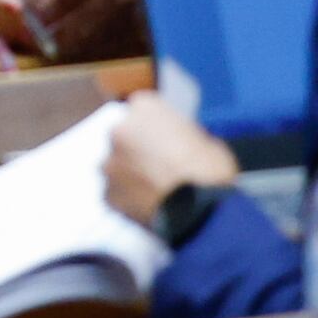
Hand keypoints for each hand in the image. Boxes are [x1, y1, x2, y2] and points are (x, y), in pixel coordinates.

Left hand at [103, 93, 241, 227]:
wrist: (200, 210)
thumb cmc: (210, 171)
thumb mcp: (205, 138)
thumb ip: (181, 134)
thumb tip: (179, 143)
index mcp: (145, 108)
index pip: (143, 110)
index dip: (156, 128)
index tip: (166, 141)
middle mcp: (120, 129)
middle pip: (124, 136)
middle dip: (138, 149)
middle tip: (160, 167)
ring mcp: (110, 162)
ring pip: (116, 165)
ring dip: (130, 173)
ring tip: (155, 189)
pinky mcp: (107, 193)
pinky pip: (115, 193)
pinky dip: (128, 198)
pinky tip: (148, 205)